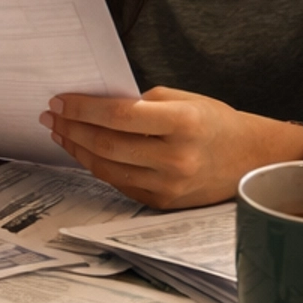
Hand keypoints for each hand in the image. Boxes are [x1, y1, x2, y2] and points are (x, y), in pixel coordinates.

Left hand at [43, 85, 302, 208]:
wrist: (251, 159)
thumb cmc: (215, 122)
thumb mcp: (185, 100)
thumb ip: (142, 102)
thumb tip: (94, 104)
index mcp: (183, 123)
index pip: (119, 115)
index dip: (83, 108)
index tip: (60, 100)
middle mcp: (176, 158)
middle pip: (108, 144)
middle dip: (72, 128)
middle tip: (51, 115)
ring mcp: (169, 185)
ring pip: (107, 168)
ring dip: (77, 149)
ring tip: (61, 132)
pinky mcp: (163, 202)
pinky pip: (120, 184)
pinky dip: (98, 166)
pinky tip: (84, 151)